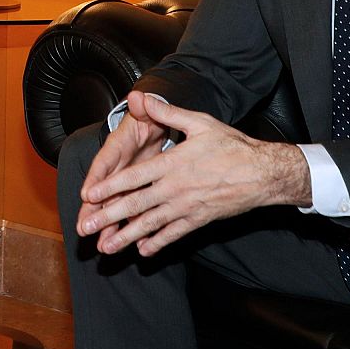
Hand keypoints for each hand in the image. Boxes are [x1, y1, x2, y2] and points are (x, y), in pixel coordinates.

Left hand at [77, 93, 307, 256]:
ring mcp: (187, 207)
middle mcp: (175, 188)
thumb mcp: (199, 123)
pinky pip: (174, 234)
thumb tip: (141, 97)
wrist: (263, 173)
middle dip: (108, 217)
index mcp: (172, 164)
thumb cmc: (232, 146)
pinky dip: (158, 243)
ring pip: (151, 224)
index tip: (89, 196)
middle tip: (86, 228)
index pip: (134, 177)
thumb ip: (167, 113)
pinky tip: (142, 251)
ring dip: (126, 236)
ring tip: (107, 248)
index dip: (109, 187)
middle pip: (136, 204)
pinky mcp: (199, 219)